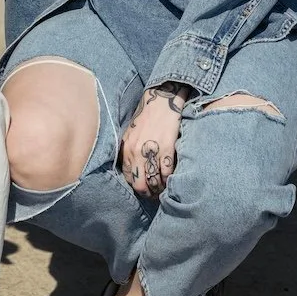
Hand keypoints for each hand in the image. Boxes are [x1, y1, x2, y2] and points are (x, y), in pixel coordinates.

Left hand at [120, 83, 189, 198]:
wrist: (161, 101)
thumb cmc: (146, 118)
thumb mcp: (131, 134)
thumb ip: (129, 152)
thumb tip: (131, 171)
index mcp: (126, 149)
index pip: (128, 177)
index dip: (136, 187)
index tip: (143, 190)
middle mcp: (137, 152)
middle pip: (140, 184)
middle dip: (147, 193)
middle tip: (154, 194)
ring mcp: (152, 151)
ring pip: (154, 181)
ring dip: (159, 188)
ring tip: (162, 188)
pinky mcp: (167, 148)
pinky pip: (166, 172)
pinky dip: (168, 179)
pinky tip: (170, 178)